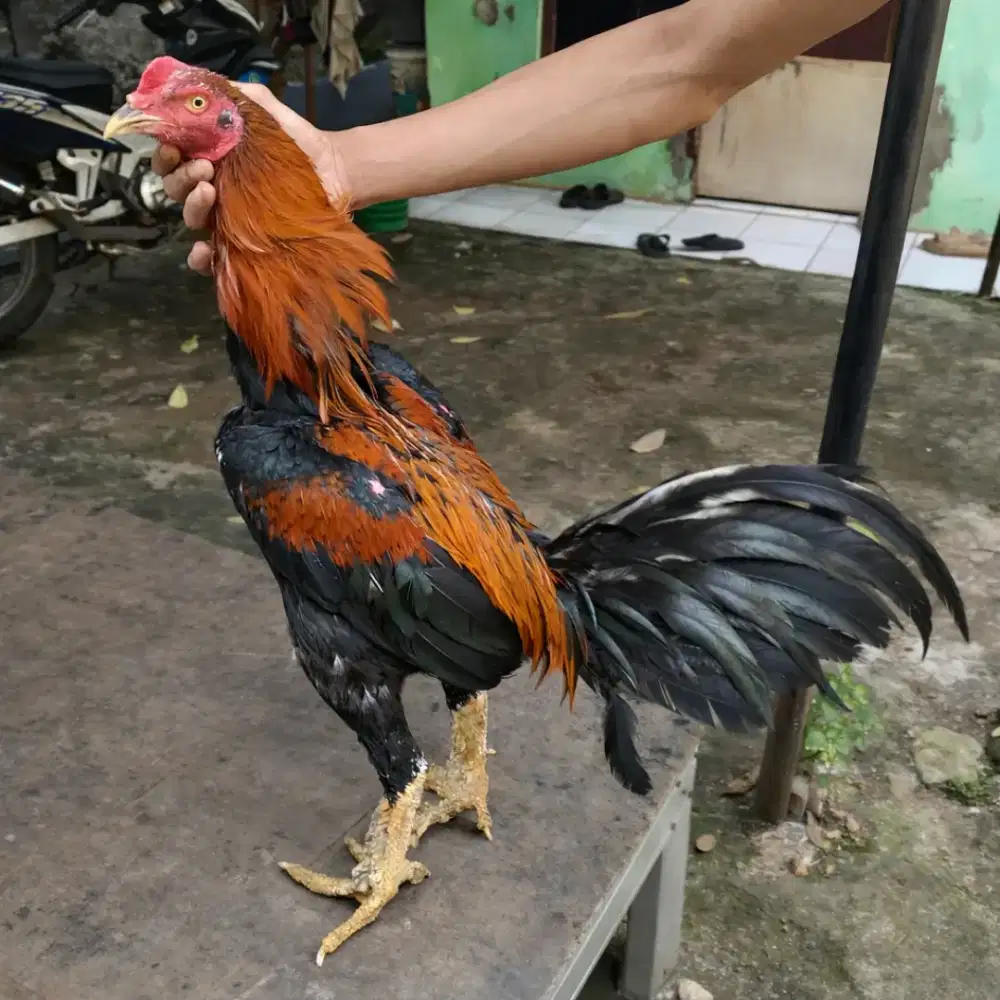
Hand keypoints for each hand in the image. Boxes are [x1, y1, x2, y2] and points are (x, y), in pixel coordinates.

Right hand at [151, 82, 350, 275]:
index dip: (164, 154)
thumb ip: (236, 96)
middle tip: (204, 167)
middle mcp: (214, 188)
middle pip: (175, 189)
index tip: (172, 146)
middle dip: (180, 178)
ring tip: (210, 191)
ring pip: (191, 218)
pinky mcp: (247, 244)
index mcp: (210, 157)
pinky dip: (201, 257)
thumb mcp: (265, 109)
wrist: (334, 170)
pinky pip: (215, 257)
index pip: (172, 158)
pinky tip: (203, 249)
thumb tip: (200, 85)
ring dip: (191, 205)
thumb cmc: (298, 141)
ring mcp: (229, 218)